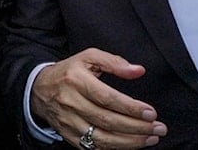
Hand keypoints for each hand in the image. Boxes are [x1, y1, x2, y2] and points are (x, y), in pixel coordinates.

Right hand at [31, 48, 166, 148]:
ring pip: (102, 138)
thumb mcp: (88, 57)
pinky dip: (114, 149)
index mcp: (76, 80)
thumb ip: (114, 62)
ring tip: (150, 139)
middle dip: (136, 127)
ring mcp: (68, 122)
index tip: (151, 113)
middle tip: (159, 128)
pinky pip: (94, 147)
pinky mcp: (68, 135)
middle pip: (107, 120)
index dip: (130, 107)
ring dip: (130, 142)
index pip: (107, 97)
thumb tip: (138, 71)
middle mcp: (70, 102)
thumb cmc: (69, 72)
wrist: (39, 89)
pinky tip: (131, 144)